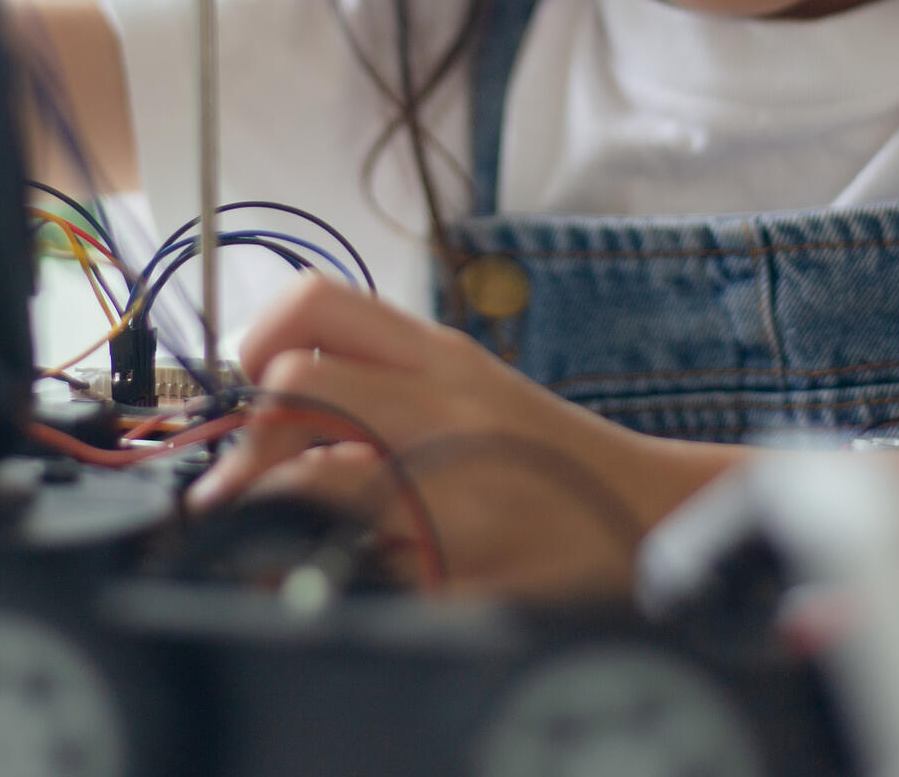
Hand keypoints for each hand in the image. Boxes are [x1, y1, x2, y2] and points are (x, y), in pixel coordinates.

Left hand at [189, 277, 746, 598]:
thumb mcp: (467, 390)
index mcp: (440, 358)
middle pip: (298, 387)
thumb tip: (262, 417)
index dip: (256, 341)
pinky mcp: (472, 577)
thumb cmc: (548, 460)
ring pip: (317, 485)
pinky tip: (341, 596)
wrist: (656, 518)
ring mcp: (461, 493)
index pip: (315, 302)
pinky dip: (333, 591)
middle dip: (248, 445)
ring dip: (274, 521)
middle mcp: (447, 410)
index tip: (251, 393)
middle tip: (243, 490)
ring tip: (270, 552)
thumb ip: (378, 384)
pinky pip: (365, 580)